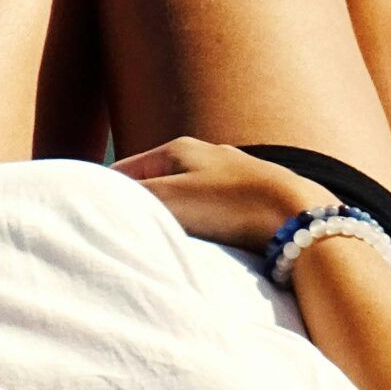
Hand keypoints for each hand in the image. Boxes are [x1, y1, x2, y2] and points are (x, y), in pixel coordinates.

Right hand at [112, 137, 332, 250]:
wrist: (298, 216)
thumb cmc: (230, 204)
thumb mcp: (169, 199)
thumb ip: (131, 197)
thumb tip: (98, 197)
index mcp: (179, 148)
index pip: (126, 170)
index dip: (108, 193)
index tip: (92, 215)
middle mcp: (206, 155)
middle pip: (157, 183)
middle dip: (141, 206)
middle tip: (126, 232)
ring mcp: (233, 175)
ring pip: (187, 198)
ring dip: (173, 218)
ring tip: (163, 241)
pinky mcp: (254, 198)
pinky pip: (214, 211)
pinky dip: (201, 225)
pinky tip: (204, 242)